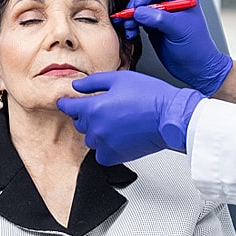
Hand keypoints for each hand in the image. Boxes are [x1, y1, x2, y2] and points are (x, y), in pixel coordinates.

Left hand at [59, 70, 203, 164]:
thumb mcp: (120, 79)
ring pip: (90, 139)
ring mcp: (105, 143)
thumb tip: (77, 86)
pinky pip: (100, 154)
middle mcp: (97, 127)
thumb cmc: (151, 96)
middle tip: (104, 108)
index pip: (68, 107)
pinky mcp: (116, 156)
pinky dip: (105, 147)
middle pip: (80, 123)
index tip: (65, 102)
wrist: (170, 117)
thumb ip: (93, 82)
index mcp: (95, 107)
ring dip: (97, 131)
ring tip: (114, 122)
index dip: (65, 103)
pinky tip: (117, 137)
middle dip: (87, 115)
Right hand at [123, 0, 231, 94]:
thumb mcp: (179, 30)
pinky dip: (131, 24)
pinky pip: (138, 18)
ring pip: (139, 5)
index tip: (140, 5)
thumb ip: (159, 19)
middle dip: (135, 5)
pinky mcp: (154, 25)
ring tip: (129, 28)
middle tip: (130, 18)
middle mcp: (171, 0)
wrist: (196, 68)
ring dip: (130, 16)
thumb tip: (139, 11)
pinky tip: (131, 33)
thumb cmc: (197, 48)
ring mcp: (162, 13)